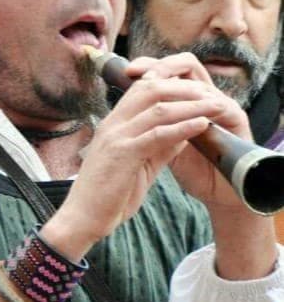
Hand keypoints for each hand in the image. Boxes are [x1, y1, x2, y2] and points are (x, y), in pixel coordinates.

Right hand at [42, 57, 235, 258]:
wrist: (82, 218)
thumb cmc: (108, 194)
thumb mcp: (138, 164)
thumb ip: (159, 146)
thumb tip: (184, 131)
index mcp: (114, 124)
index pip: (142, 88)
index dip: (172, 84)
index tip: (200, 91)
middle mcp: (112, 124)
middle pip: (151, 89)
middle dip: (185, 88)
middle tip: (213, 94)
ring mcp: (116, 137)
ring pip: (158, 109)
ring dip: (192, 105)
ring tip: (218, 106)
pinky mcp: (122, 154)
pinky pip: (157, 134)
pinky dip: (183, 127)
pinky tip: (203, 125)